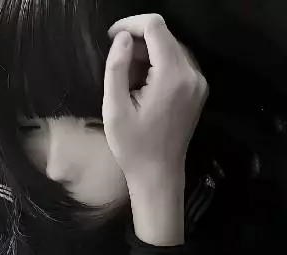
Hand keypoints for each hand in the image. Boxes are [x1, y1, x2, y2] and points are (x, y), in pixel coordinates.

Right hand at [103, 14, 208, 244]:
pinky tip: (143, 87)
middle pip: (165, 37)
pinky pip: (178, 65)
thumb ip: (116, 69)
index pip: (155, 27)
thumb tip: (122, 39)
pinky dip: (158, 67)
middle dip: (138, 44)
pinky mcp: (197, 91)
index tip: (111, 38)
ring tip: (128, 83)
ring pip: (171, 49)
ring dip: (147, 56)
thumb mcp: (114, 109)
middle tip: (118, 71)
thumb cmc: (133, 147)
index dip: (130, 25)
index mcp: (173, 76)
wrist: (158, 175)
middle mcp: (192, 73)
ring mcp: (198, 83)